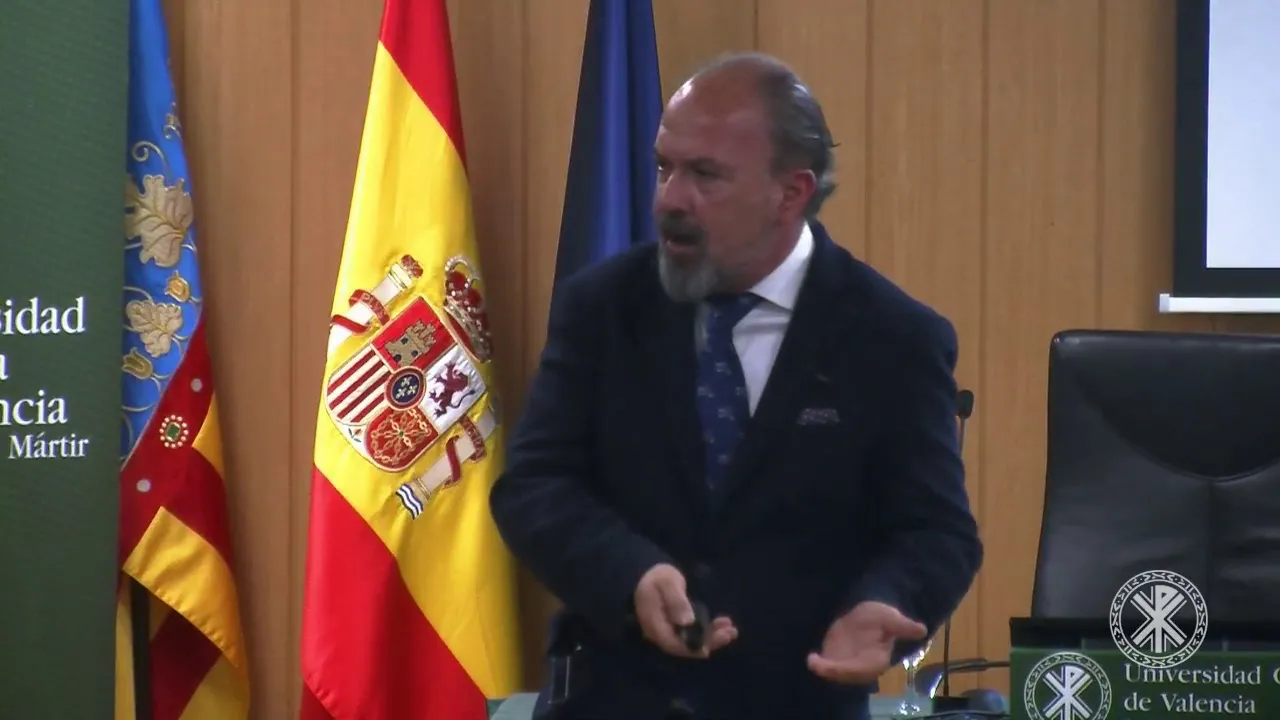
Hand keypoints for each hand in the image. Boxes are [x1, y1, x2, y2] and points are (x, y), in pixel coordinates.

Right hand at [633, 564, 736, 657]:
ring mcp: (671, 631)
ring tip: (732, 630)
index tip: (711, 646)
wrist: (651, 574)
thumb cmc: (658, 577)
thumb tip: (687, 621)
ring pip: (693, 641)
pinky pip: (695, 633)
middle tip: (730, 633)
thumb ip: (676, 601)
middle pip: (686, 646)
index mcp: (654, 626)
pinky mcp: (679, 627)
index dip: (692, 648)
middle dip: (710, 642)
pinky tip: (724, 623)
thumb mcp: (667, 583)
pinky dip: (710, 630)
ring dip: (713, 637)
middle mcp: (662, 634)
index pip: (673, 644)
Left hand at [807, 601, 927, 683]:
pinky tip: (812, 658)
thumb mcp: (891, 618)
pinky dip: (820, 664)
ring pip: (836, 672)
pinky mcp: (836, 658)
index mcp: (877, 660)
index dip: (851, 669)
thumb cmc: (881, 617)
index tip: (837, 666)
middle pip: (847, 674)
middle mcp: (862, 666)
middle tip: (818, 664)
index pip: (865, 669)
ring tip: (813, 661)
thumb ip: (902, 626)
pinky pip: (827, 665)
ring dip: (824, 669)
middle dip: (833, 671)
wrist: (867, 614)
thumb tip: (921, 629)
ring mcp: (848, 664)